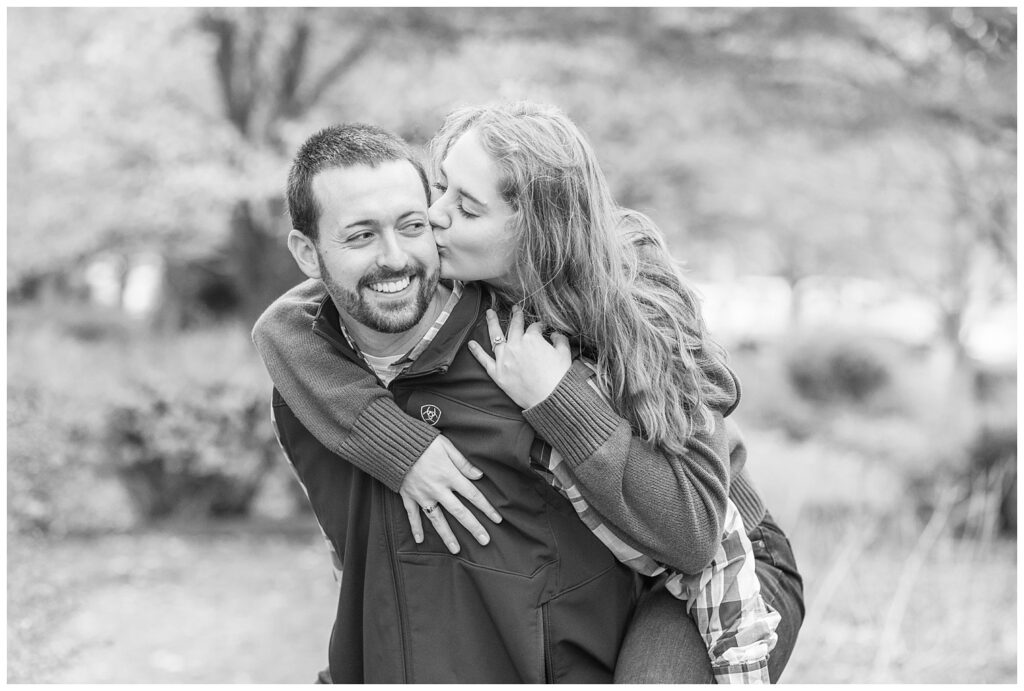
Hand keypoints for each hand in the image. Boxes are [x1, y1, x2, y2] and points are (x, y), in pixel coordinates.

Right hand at [399, 435, 501, 553]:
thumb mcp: (446, 446)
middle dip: (473, 527)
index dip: (486, 507)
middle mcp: (437, 489)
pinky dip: (415, 528)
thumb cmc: (422, 441)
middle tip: (484, 541)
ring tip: (456, 550)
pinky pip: (412, 515)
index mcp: (449, 475)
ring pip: (437, 519)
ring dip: (447, 535)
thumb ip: (463, 462)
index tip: (497, 519)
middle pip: (459, 512)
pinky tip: (420, 541)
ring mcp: (422, 495)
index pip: (472, 494)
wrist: (393, 444)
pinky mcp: (408, 496)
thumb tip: (479, 475)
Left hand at [467, 305, 571, 409]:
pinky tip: (471, 343)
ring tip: (489, 314)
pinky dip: (476, 351)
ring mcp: (504, 359)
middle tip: (515, 309)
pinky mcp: (497, 373)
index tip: (541, 328)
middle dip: (516, 316)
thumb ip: (560, 340)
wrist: (550, 398)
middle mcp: (516, 345)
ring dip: (492, 323)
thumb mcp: (564, 354)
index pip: (534, 328)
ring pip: (495, 337)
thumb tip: (555, 334)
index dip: (539, 326)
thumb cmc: (559, 377)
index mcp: (532, 339)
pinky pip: (484, 360)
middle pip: (514, 326)